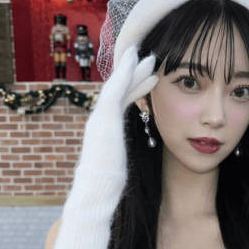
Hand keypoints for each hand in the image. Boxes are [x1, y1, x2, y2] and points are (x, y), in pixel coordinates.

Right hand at [75, 44, 157, 177]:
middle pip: (120, 90)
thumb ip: (121, 154)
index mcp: (105, 129)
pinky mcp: (104, 117)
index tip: (151, 78)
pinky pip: (115, 88)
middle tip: (152, 59)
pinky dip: (125, 72)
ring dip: (134, 68)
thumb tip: (125, 159)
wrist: (95, 191)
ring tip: (150, 57)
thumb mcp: (118, 165)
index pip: (123, 103)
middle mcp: (100, 119)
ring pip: (118, 85)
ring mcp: (100, 116)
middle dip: (136, 74)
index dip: (137, 88)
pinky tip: (135, 60)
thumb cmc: (107, 185)